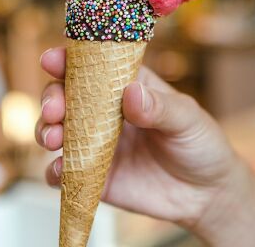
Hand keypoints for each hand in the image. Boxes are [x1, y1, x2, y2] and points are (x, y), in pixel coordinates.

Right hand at [35, 47, 246, 233]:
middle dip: (52, 99)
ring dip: (47, 131)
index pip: (95, 66)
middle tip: (54, 111)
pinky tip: (59, 172)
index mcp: (128, 86)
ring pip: (58, 132)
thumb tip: (131, 93)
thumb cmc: (200, 144)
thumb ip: (160, 107)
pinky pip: (64, 173)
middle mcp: (107, 112)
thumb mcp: (188, 119)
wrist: (207, 194)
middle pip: (66, 97)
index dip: (69, 60)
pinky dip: (54, 172)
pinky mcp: (95, 176)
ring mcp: (97, 145)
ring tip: (54, 139)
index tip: (52, 60)